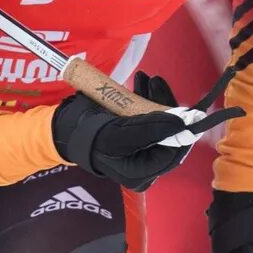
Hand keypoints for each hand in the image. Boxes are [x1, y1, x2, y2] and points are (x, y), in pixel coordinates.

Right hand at [49, 73, 234, 189]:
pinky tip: (142, 82)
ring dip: (156, 98)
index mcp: (141, 173)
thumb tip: (181, 123)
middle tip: (157, 83)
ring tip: (148, 79)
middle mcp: (145, 164)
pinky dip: (148, 98)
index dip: (182, 130)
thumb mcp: (118, 133)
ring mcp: (142, 149)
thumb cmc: (89, 134)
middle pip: (169, 135)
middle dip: (165, 107)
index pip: (173, 152)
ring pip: (161, 123)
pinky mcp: (138, 134)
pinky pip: (151, 117)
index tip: (185, 107)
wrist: (67, 128)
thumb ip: (150, 130)